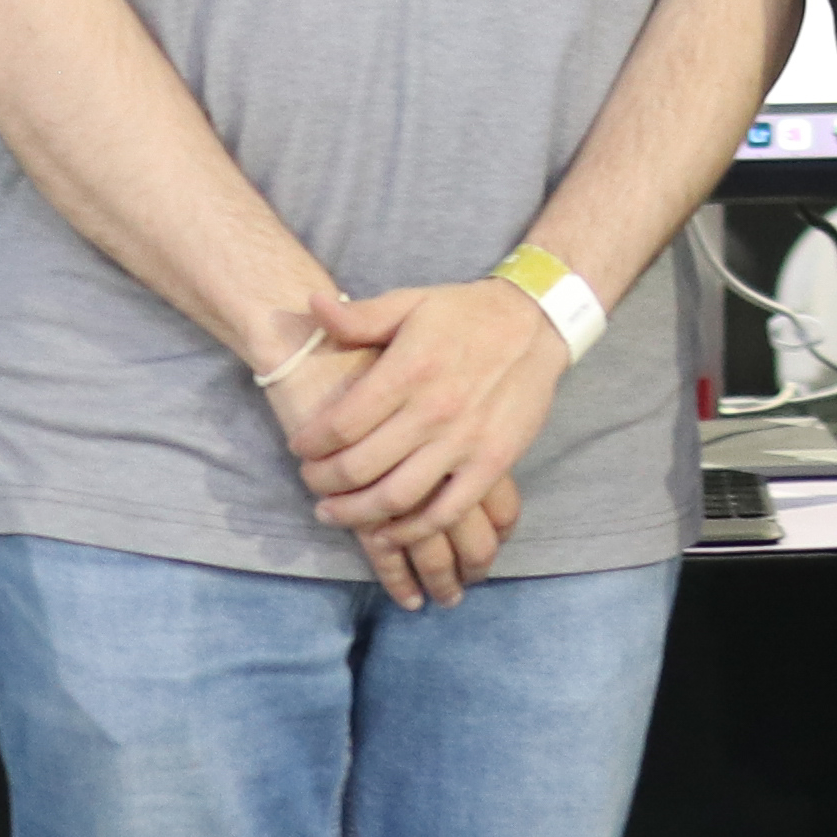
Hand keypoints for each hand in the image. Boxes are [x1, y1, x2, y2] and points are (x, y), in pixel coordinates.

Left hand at [291, 279, 574, 594]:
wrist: (536, 322)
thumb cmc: (466, 313)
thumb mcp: (410, 302)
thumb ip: (359, 316)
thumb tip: (311, 307)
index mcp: (408, 370)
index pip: (341, 424)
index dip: (310, 445)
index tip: (299, 449)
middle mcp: (434, 410)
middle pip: (360, 467)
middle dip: (324, 482)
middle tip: (311, 482)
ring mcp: (465, 441)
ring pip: (397, 497)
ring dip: (356, 515)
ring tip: (334, 513)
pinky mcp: (492, 463)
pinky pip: (446, 511)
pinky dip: (412, 531)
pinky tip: (387, 533)